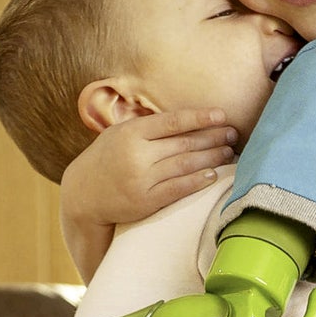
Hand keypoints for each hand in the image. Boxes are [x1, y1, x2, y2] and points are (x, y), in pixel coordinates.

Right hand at [60, 108, 236, 281]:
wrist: (82, 194)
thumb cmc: (107, 158)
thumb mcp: (120, 133)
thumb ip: (148, 126)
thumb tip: (188, 119)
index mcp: (131, 132)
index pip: (173, 121)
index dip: (201, 118)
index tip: (222, 115)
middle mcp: (136, 154)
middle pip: (184, 143)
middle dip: (213, 138)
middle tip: (233, 134)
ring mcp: (141, 179)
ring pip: (185, 164)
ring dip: (211, 158)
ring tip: (229, 153)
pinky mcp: (145, 201)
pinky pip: (178, 189)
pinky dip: (197, 181)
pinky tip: (213, 175)